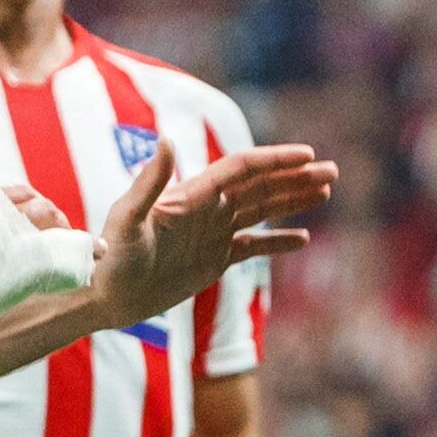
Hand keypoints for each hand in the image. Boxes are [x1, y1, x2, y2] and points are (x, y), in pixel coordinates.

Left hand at [88, 140, 333, 328]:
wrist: (104, 294)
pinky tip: (303, 239)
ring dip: (293, 200)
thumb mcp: (126, 221)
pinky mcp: (213, 260)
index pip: (241, 170)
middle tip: (333, 171)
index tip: (306, 155)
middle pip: (260, 186)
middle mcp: (207, 209)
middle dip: (296, 178)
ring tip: (326, 191)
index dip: (274, 161)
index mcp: (192, 195)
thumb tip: (166, 142)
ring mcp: (212, 234)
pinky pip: (252, 246)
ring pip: (261, 211)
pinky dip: (277, 241)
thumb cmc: (110, 258)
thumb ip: (147, 183)